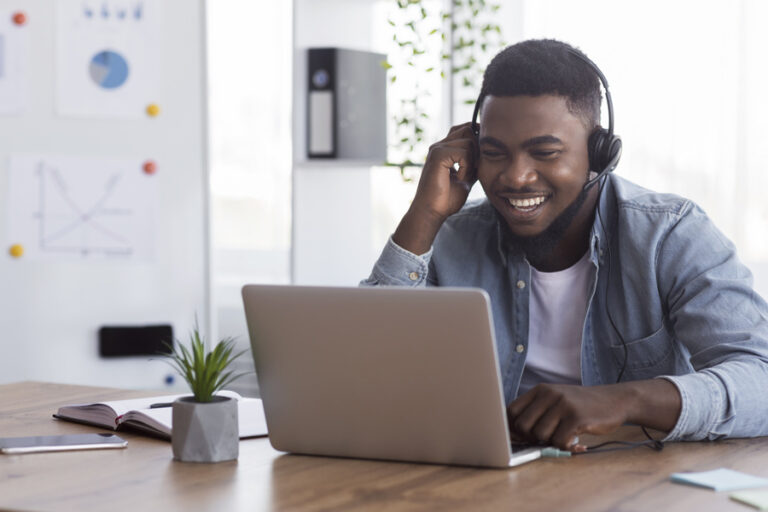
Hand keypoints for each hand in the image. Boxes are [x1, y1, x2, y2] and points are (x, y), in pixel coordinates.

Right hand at [392, 123, 477, 254]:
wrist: (431, 212)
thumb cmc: (445, 200)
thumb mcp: (466, 178)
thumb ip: (473, 165)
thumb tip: (486, 156)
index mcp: (444, 149)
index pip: (464, 129)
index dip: (476, 139)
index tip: (480, 160)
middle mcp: (439, 146)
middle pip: (467, 129)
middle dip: (477, 148)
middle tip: (473, 169)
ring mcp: (437, 149)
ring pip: (469, 140)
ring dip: (473, 160)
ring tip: (465, 176)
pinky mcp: (438, 155)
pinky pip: (464, 152)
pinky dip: (467, 167)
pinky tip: (459, 179)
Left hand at [507, 383, 631, 451]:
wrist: (614, 400)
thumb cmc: (581, 405)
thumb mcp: (556, 400)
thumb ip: (537, 412)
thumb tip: (512, 435)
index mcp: (540, 390)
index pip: (511, 411)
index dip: (512, 428)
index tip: (521, 438)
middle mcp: (549, 394)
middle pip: (523, 426)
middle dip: (531, 438)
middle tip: (547, 439)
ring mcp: (563, 405)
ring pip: (540, 435)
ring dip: (550, 442)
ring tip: (564, 436)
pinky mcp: (576, 418)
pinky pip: (559, 441)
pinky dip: (566, 446)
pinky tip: (576, 440)